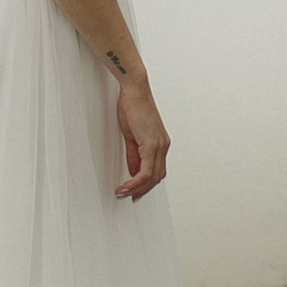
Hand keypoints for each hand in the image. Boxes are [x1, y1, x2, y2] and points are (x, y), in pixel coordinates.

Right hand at [114, 77, 169, 201]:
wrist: (135, 89)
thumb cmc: (133, 106)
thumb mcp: (132, 135)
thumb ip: (134, 154)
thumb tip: (133, 170)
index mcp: (160, 144)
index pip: (156, 171)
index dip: (145, 184)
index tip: (133, 191)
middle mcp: (163, 146)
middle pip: (156, 178)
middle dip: (141, 190)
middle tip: (127, 196)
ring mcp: (159, 145)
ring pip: (153, 177)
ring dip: (137, 189)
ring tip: (123, 193)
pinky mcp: (152, 143)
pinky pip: (147, 170)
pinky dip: (136, 181)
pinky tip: (126, 185)